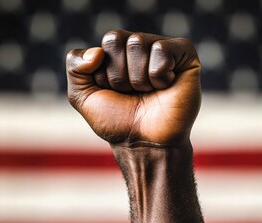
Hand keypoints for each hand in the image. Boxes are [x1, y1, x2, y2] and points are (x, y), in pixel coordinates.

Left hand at [66, 30, 200, 144]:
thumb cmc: (117, 121)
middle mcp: (141, 46)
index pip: (106, 42)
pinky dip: (158, 75)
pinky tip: (165, 87)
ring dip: (138, 79)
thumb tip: (97, 52)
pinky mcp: (186, 57)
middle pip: (118, 40)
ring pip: (138, 43)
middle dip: (118, 75)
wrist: (145, 144)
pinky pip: (162, 50)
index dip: (105, 71)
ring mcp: (164, 50)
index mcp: (119, 51)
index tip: (114, 91)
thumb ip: (75, 66)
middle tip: (132, 93)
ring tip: (148, 93)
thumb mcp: (82, 95)